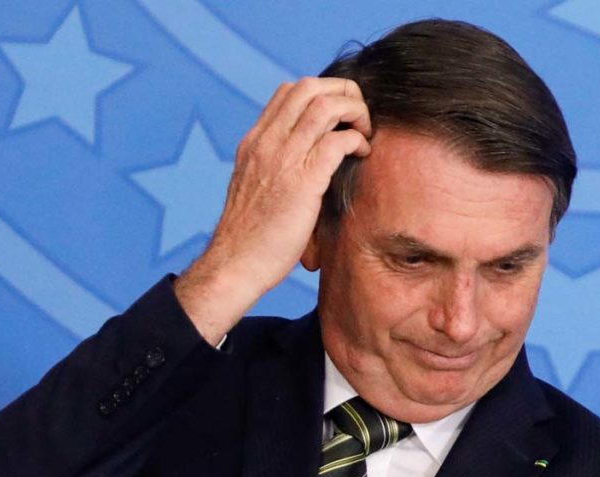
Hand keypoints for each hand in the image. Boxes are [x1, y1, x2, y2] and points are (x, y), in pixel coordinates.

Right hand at [175, 77, 371, 344]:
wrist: (234, 266)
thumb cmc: (250, 239)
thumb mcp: (256, 189)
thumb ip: (275, 169)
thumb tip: (306, 164)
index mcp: (254, 142)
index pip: (289, 92)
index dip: (323, 93)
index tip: (341, 116)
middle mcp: (266, 143)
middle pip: (309, 87)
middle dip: (344, 93)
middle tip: (360, 118)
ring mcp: (282, 160)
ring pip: (325, 106)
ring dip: (355, 112)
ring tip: (365, 133)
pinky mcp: (302, 182)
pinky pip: (337, 142)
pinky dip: (357, 140)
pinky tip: (362, 155)